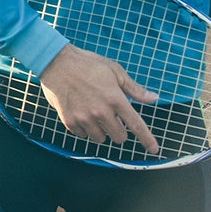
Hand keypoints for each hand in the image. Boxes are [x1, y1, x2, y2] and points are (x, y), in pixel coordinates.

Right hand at [37, 44, 160, 153]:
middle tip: (112, 117)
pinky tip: (82, 114)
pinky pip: (83, 135)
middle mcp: (101, 112)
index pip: (136, 125)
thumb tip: (153, 98)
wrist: (56, 62)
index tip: (154, 149)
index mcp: (115, 99)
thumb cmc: (87, 64)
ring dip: (101, 131)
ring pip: (101, 139)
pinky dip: (85, 129)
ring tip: (95, 115)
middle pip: (119, 137)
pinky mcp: (69, 121)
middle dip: (119, 130)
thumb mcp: (114, 71)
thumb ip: (134, 88)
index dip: (147, 139)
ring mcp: (84, 118)